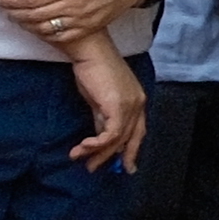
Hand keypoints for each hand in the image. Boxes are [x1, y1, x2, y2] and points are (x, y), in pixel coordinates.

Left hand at [0, 0, 150, 48]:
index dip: (12, 0)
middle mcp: (72, 7)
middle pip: (34, 16)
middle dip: (15, 13)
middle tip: (4, 9)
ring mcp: (80, 20)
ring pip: (45, 29)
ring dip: (27, 26)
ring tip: (18, 19)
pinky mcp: (88, 28)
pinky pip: (62, 37)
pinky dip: (46, 35)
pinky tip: (38, 29)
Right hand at [63, 32, 146, 171]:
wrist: (89, 51)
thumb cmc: (92, 70)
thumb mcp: (99, 99)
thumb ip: (102, 118)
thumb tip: (99, 137)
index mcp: (138, 101)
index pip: (139, 132)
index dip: (132, 151)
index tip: (126, 167)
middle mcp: (138, 104)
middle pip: (128, 139)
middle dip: (109, 156)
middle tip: (92, 168)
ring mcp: (130, 105)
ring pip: (118, 139)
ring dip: (97, 152)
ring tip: (79, 158)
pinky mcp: (118, 106)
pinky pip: (111, 134)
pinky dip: (97, 144)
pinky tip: (83, 147)